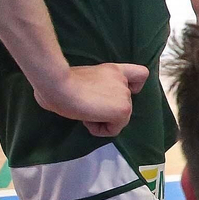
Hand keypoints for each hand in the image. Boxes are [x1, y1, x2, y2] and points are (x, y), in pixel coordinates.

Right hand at [31, 63, 148, 137]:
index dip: (133, 86)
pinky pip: (114, 129)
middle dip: (106, 110)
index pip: (140, 74)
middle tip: (86, 106)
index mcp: (113, 70)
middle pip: (124, 104)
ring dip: (101, 119)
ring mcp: (125, 95)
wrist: (58, 85)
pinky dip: (99, 129)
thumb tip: (86, 98)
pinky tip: (86, 119)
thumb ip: (96, 86)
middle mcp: (123, 81)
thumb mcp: (84, 78)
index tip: (116, 93)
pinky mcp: (123, 110)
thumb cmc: (58, 82)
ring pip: (118, 118)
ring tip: (84, 111)